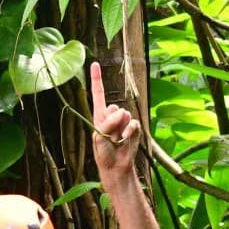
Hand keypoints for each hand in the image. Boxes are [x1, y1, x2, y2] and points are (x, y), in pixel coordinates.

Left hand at [91, 62, 139, 181]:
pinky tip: (125, 139)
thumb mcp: (99, 137)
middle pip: (114, 108)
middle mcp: (111, 115)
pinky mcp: (133, 126)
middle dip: (112, 121)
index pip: (98, 94)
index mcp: (99, 116)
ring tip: (116, 139)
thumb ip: (107, 123)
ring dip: (121, 128)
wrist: (116, 165)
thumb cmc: (103, 152)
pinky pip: (133, 122)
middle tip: (110, 136)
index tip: (94, 63)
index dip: (97, 79)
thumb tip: (121, 112)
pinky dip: (130, 131)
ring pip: (125, 114)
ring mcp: (123, 120)